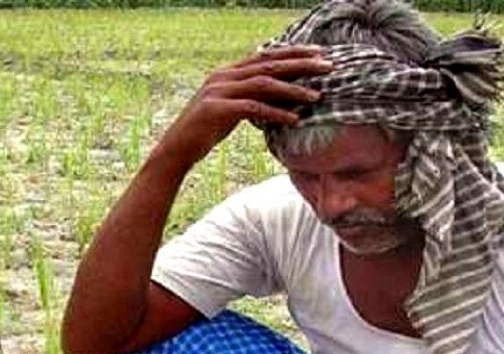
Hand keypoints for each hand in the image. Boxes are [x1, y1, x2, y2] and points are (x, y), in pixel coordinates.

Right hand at [154, 45, 331, 170]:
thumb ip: (250, 100)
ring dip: (293, 89)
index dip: (293, 53)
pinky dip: (276, 113)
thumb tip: (278, 101)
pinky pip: (253, 108)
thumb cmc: (204, 133)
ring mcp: (219, 91)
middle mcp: (223, 76)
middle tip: (328, 66)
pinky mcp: (217, 110)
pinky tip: (294, 119)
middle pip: (269, 65)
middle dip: (301, 64)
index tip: (318, 53)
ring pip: (264, 84)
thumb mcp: (230, 112)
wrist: (175, 150)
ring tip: (316, 96)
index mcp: (227, 73)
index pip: (266, 57)